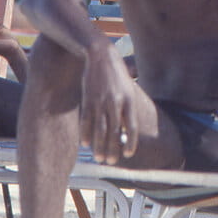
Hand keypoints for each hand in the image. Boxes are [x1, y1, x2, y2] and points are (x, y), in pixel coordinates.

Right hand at [79, 44, 138, 164]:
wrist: (101, 55)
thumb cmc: (116, 74)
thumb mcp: (128, 88)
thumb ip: (128, 107)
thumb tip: (127, 128)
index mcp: (129, 100)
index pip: (132, 126)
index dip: (130, 141)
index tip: (128, 154)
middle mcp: (115, 103)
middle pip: (115, 131)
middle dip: (113, 148)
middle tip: (111, 162)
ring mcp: (100, 101)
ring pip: (100, 129)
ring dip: (99, 146)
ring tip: (100, 158)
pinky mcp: (88, 99)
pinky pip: (86, 120)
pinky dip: (86, 133)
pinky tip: (86, 144)